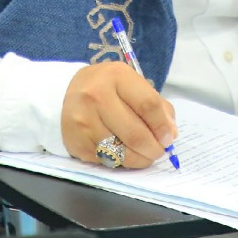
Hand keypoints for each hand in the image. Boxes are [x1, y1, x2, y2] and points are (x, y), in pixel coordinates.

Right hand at [61, 62, 177, 168]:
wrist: (68, 92)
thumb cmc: (108, 88)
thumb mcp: (133, 85)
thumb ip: (157, 107)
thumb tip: (169, 135)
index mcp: (117, 76)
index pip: (148, 105)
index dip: (162, 126)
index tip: (168, 138)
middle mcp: (96, 96)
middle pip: (135, 134)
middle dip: (153, 149)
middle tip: (158, 151)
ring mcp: (84, 120)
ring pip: (121, 152)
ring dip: (139, 159)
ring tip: (144, 155)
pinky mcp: (76, 141)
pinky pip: (107, 160)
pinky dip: (120, 161)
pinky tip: (122, 152)